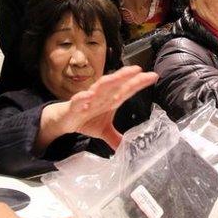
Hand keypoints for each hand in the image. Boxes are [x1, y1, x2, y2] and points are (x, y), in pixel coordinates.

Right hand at [37, 66, 157, 151]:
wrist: (64, 120)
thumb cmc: (85, 119)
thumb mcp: (104, 131)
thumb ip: (116, 138)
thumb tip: (127, 148)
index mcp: (110, 100)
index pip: (127, 90)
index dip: (139, 83)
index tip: (153, 76)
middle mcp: (101, 97)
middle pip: (116, 84)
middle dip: (127, 76)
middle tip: (138, 70)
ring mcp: (88, 100)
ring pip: (99, 88)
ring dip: (109, 81)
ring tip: (120, 76)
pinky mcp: (74, 106)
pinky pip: (78, 100)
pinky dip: (84, 98)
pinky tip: (89, 96)